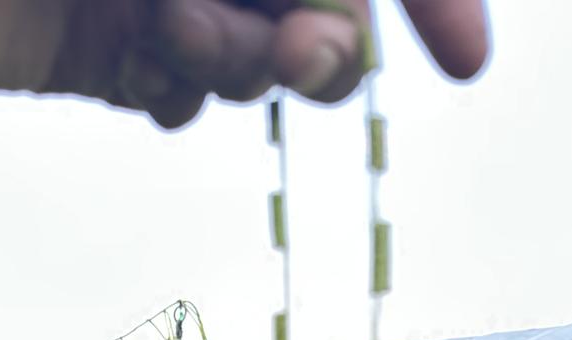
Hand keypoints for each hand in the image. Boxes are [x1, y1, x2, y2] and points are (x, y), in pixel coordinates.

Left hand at [0, 0, 488, 129]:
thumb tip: (329, 22)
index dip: (427, 0)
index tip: (466, 62)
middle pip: (321, 9)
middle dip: (327, 45)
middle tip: (296, 58)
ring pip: (256, 61)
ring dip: (239, 65)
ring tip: (168, 28)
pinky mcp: (105, 52)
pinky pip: (182, 97)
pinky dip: (180, 96)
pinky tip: (140, 70)